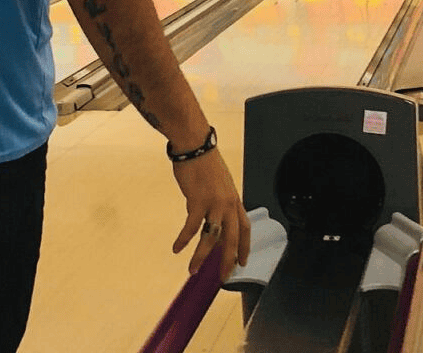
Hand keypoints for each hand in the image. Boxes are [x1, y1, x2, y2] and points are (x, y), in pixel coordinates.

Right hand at [171, 149, 250, 282]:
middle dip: (227, 261)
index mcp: (234, 200)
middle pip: (232, 239)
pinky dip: (184, 240)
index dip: (244, 247)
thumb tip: (212, 222)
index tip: (242, 263)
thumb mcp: (220, 184)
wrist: (195, 145)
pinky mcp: (197, 201)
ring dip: (201, 257)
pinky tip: (177, 248)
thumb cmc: (204, 162)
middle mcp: (228, 204)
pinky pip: (192, 227)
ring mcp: (214, 204)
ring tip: (193, 270)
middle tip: (223, 277)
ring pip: (211, 238)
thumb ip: (219, 203)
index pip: (245, 229)